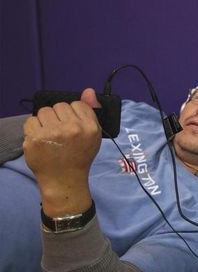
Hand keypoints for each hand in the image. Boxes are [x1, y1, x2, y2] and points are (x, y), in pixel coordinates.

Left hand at [23, 88, 102, 216]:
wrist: (64, 180)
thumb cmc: (80, 156)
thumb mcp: (93, 135)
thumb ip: (91, 111)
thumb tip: (88, 90)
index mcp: (90, 127)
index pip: (77, 104)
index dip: (73, 115)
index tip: (73, 127)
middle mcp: (73, 128)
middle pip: (60, 106)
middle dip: (59, 117)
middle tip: (61, 133)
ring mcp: (53, 133)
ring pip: (44, 111)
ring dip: (45, 121)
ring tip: (50, 135)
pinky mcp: (36, 138)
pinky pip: (31, 120)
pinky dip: (33, 129)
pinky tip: (41, 140)